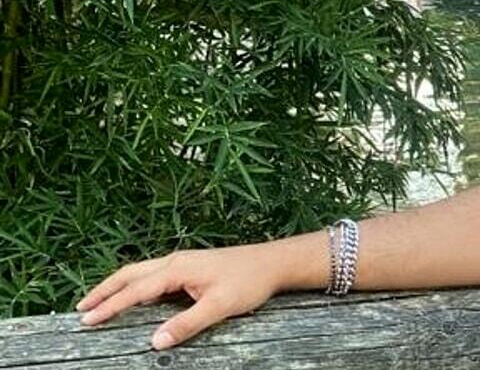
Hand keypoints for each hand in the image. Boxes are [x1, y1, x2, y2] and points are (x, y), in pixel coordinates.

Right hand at [76, 243, 286, 349]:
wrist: (274, 262)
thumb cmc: (250, 281)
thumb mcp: (220, 306)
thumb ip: (188, 324)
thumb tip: (156, 342)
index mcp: (178, 268)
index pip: (135, 289)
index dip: (111, 305)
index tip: (87, 319)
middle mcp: (176, 261)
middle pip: (130, 274)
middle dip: (104, 290)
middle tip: (81, 308)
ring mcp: (184, 262)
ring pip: (141, 271)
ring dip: (118, 285)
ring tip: (98, 300)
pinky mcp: (191, 266)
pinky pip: (154, 274)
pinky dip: (136, 283)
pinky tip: (135, 294)